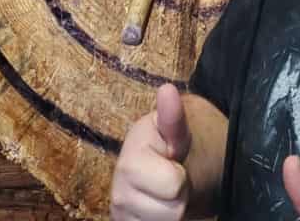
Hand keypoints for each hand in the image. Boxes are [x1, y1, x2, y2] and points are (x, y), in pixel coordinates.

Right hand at [110, 83, 192, 220]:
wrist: (164, 164)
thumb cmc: (173, 145)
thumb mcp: (178, 130)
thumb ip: (173, 117)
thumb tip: (167, 90)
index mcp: (132, 154)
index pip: (173, 184)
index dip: (179, 177)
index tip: (173, 164)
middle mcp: (119, 184)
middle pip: (174, 211)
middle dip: (181, 195)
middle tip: (175, 177)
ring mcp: (119, 209)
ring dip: (172, 211)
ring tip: (166, 192)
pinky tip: (158, 207)